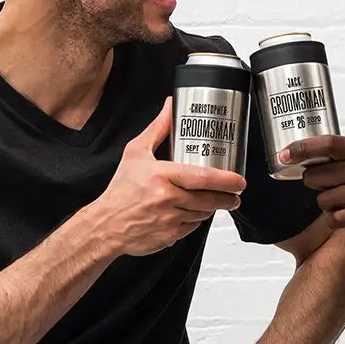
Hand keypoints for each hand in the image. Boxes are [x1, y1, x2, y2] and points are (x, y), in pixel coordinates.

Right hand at [94, 98, 246, 257]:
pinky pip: (192, 227)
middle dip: (227, 197)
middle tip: (235, 194)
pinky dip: (196, 220)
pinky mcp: (170, 236)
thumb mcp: (136, 153)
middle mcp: (167, 198)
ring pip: (203, 213)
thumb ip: (158, 129)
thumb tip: (169, 107)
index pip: (203, 177)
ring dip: (211, 207)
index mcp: (161, 176)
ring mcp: (169, 219)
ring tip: (213, 201)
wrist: (105, 225)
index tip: (239, 180)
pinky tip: (191, 212)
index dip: (226, 179)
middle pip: (209, 198)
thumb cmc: (120, 190)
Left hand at [280, 135, 344, 244]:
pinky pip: (336, 218)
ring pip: (324, 200)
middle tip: (332, 189)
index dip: (302, 148)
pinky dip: (336, 220)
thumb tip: (297, 159)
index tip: (284, 155)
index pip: (326, 143)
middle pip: (316, 177)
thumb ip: (335, 160)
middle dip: (317, 187)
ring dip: (328, 206)